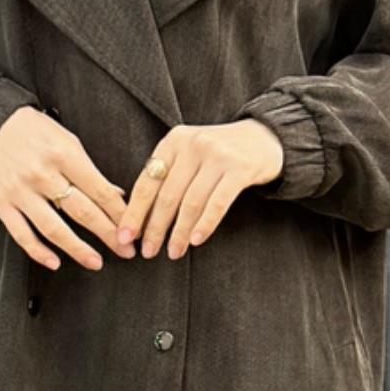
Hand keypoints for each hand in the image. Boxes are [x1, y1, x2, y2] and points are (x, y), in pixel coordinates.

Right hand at [0, 106, 129, 272]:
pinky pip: (22, 233)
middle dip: (108, 234)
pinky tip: (55, 262)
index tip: (133, 230)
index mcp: (63, 154)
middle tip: (126, 251)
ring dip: (78, 249)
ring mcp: (20, 190)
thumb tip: (116, 197)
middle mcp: (42, 173)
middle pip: (82, 212)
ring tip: (96, 262)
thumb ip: (90, 170)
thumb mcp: (67, 140)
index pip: (99, 191)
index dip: (119, 214)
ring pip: (53, 228)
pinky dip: (39, 251)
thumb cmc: (35, 132)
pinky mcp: (1, 202)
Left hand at [119, 119, 285, 258]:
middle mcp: (193, 145)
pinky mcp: (240, 169)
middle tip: (148, 252)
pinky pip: (218, 203)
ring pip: (191, 202)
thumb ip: (167, 175)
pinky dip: (205, 224)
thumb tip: (139, 218)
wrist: (264, 138)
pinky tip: (196, 240)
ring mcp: (217, 156)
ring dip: (180, 232)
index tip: (125, 237)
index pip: (147, 182)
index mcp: (173, 141)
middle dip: (155, 228)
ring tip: (173, 252)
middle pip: (167, 195)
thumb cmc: (219, 153)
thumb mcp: (188, 153)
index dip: (135, 212)